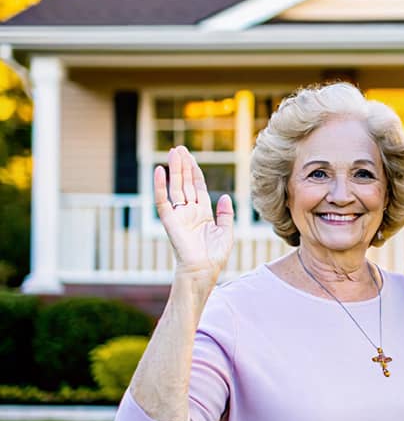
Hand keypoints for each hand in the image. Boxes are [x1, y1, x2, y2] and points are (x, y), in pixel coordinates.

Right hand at [154, 146, 234, 289]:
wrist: (203, 272)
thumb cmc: (214, 257)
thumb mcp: (226, 232)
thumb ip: (226, 213)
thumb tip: (225, 196)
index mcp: (202, 214)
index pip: (197, 187)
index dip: (195, 172)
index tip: (191, 157)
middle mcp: (189, 212)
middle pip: (185, 184)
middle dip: (183, 166)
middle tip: (179, 148)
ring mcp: (179, 216)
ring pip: (176, 188)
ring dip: (174, 170)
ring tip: (173, 152)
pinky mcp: (170, 222)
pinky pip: (163, 201)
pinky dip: (160, 187)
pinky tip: (160, 171)